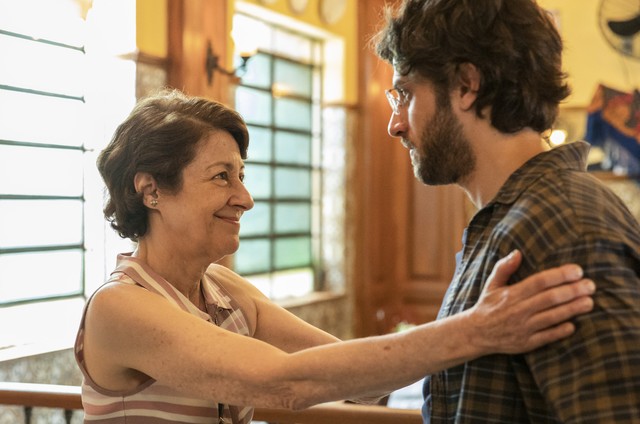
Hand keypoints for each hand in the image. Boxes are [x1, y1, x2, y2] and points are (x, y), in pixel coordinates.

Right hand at [468, 250, 594, 353]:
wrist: (475, 334)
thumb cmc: (487, 306)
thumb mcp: (491, 284)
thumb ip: (504, 268)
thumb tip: (518, 252)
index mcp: (511, 294)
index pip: (539, 282)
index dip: (559, 275)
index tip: (577, 270)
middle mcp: (518, 310)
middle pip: (550, 299)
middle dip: (572, 291)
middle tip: (590, 285)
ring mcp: (522, 328)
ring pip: (552, 317)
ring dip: (572, 309)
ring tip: (589, 302)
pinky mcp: (526, 343)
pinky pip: (547, 337)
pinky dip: (561, 331)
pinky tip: (574, 325)